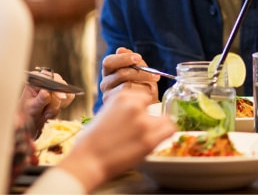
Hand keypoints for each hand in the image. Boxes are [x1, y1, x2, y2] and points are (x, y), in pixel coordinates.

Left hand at [21, 68, 74, 134]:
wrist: (31, 121)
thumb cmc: (28, 113)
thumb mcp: (32, 107)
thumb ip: (40, 100)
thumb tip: (46, 92)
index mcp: (36, 79)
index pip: (49, 77)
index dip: (56, 86)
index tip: (60, 97)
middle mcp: (46, 80)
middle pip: (59, 84)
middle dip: (56, 100)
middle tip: (48, 113)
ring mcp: (55, 85)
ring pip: (66, 91)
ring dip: (57, 106)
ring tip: (46, 113)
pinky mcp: (62, 92)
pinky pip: (69, 97)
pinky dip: (62, 106)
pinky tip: (52, 111)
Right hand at [58, 90, 175, 191]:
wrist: (88, 161)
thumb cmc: (91, 142)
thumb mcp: (105, 114)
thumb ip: (122, 109)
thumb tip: (134, 112)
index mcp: (122, 97)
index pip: (144, 96)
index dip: (143, 107)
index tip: (140, 115)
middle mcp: (135, 106)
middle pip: (154, 107)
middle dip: (149, 118)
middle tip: (141, 130)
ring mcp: (144, 122)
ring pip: (165, 119)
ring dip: (158, 127)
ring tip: (147, 137)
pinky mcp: (149, 139)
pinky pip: (169, 130)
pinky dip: (166, 134)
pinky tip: (157, 139)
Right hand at [99, 47, 159, 104]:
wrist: (146, 104)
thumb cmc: (141, 83)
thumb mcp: (139, 68)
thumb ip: (132, 60)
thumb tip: (120, 50)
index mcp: (109, 70)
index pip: (108, 62)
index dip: (123, 58)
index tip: (138, 58)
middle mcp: (105, 83)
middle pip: (120, 74)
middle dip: (139, 72)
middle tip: (154, 74)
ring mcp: (109, 95)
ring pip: (126, 86)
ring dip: (143, 84)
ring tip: (152, 85)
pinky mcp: (116, 107)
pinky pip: (130, 98)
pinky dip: (142, 94)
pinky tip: (146, 95)